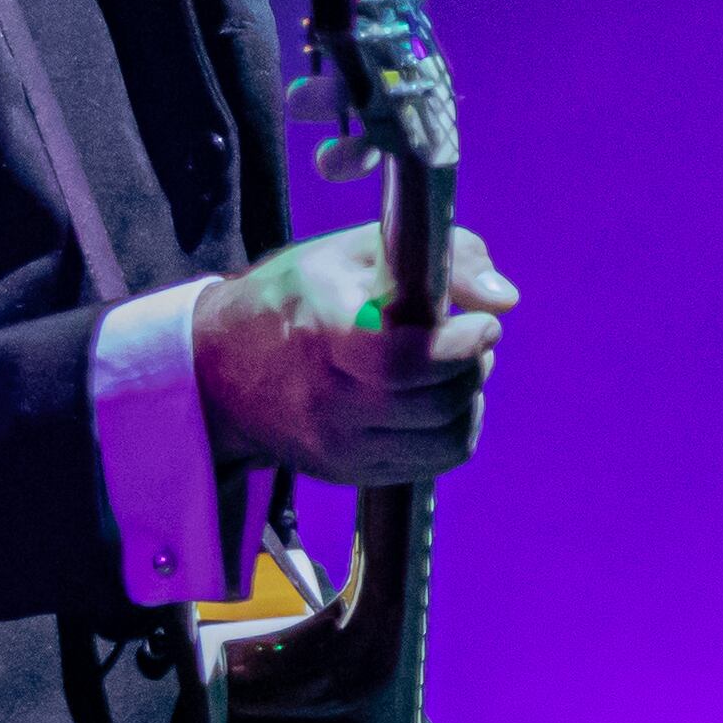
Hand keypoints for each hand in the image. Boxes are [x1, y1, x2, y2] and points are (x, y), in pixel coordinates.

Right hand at [193, 218, 515, 488]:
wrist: (219, 370)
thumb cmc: (294, 297)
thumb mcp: (355, 250)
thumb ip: (441, 255)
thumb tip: (503, 297)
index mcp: (326, 335)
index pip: (411, 361)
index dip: (464, 344)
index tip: (482, 322)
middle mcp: (330, 401)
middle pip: (439, 401)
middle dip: (474, 364)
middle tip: (471, 337)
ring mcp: (340, 446)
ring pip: (447, 438)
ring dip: (469, 398)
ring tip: (455, 367)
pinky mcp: (351, 472)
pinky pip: (432, 462)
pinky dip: (451, 429)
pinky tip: (436, 399)